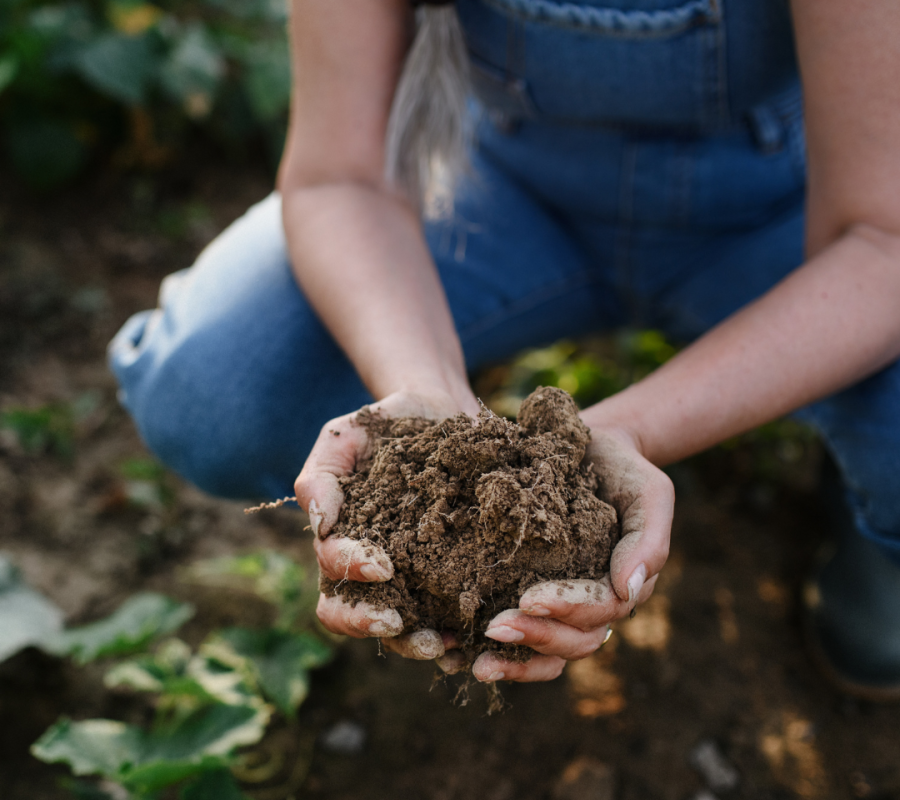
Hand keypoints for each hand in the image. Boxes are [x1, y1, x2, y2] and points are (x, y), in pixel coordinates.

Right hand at [295, 389, 476, 655]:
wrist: (441, 410)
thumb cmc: (385, 424)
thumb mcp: (345, 436)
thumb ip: (321, 476)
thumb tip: (320, 526)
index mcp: (342, 540)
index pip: (332, 573)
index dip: (351, 575)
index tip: (383, 567)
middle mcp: (373, 568)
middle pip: (355, 616)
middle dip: (372, 625)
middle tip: (399, 624)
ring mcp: (413, 576)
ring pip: (402, 628)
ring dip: (416, 642)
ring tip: (445, 643)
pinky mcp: (452, 575)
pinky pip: (450, 615)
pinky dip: (461, 634)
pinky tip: (478, 636)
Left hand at [471, 426, 673, 682]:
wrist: (589, 449)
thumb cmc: (623, 470)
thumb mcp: (649, 493)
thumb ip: (648, 540)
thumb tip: (629, 590)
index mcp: (622, 586)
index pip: (600, 611)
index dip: (567, 609)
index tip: (529, 598)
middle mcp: (592, 605)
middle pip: (572, 641)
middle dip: (535, 637)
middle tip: (494, 628)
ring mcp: (561, 606)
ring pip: (547, 653)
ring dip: (514, 661)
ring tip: (477, 664)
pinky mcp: (528, 596)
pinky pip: (519, 639)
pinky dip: (492, 653)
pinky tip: (455, 656)